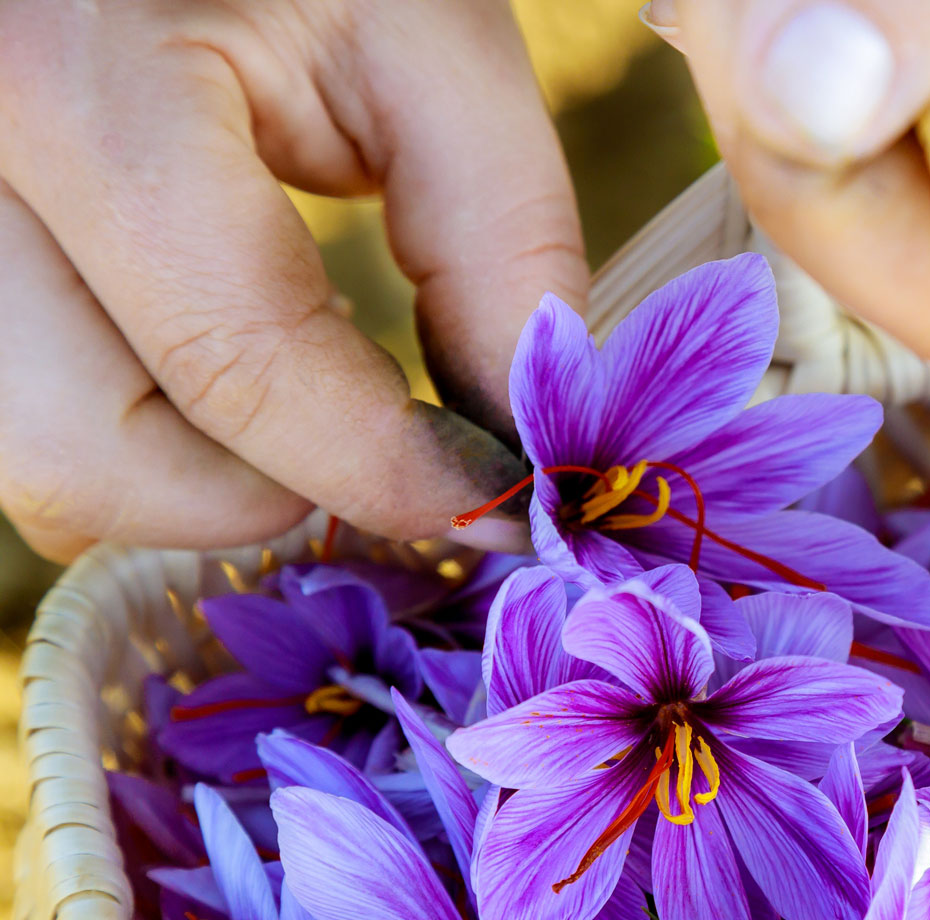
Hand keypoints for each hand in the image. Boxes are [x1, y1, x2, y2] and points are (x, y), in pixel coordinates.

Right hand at [0, 0, 586, 560]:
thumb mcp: (426, 39)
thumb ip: (497, 234)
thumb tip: (513, 433)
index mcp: (71, 83)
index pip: (234, 361)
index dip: (383, 466)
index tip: (489, 497)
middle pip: (77, 454)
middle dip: (255, 489)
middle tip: (373, 440)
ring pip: (33, 457)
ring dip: (185, 471)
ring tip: (291, 376)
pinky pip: (18, 408)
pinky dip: (132, 427)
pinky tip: (210, 346)